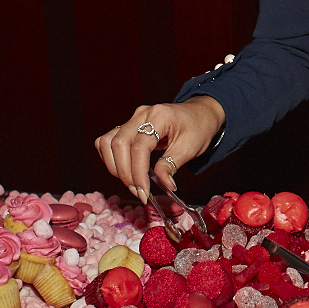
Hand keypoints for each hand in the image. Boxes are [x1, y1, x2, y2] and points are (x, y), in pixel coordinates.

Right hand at [94, 97, 223, 200]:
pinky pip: (109, 140)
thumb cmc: (198, 128)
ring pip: (108, 142)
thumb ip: (171, 165)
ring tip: (131, 182)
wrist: (201, 114)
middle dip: (125, 173)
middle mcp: (141, 114)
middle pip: (119, 144)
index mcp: (159, 116)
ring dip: (114, 166)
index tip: (143, 193)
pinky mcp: (129, 126)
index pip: (139, 147)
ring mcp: (133, 119)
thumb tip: (163, 185)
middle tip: (138, 191)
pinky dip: (110, 157)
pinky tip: (122, 169)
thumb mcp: (190, 148)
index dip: (138, 173)